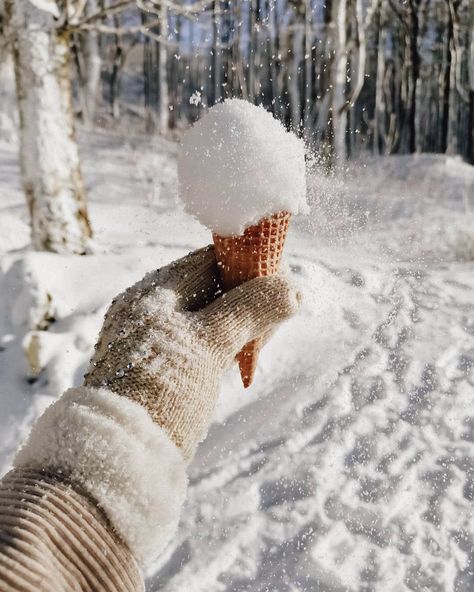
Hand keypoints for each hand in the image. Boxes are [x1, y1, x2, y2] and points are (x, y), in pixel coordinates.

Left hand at [84, 245, 300, 460]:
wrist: (122, 455)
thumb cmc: (164, 389)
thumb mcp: (210, 343)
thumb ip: (250, 309)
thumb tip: (294, 287)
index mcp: (155, 291)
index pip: (211, 260)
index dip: (250, 267)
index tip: (280, 286)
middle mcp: (152, 307)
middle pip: (213, 286)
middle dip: (249, 299)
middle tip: (271, 326)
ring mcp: (156, 336)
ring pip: (211, 315)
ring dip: (241, 323)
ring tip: (257, 347)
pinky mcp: (163, 363)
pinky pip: (202, 339)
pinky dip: (226, 343)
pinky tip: (242, 357)